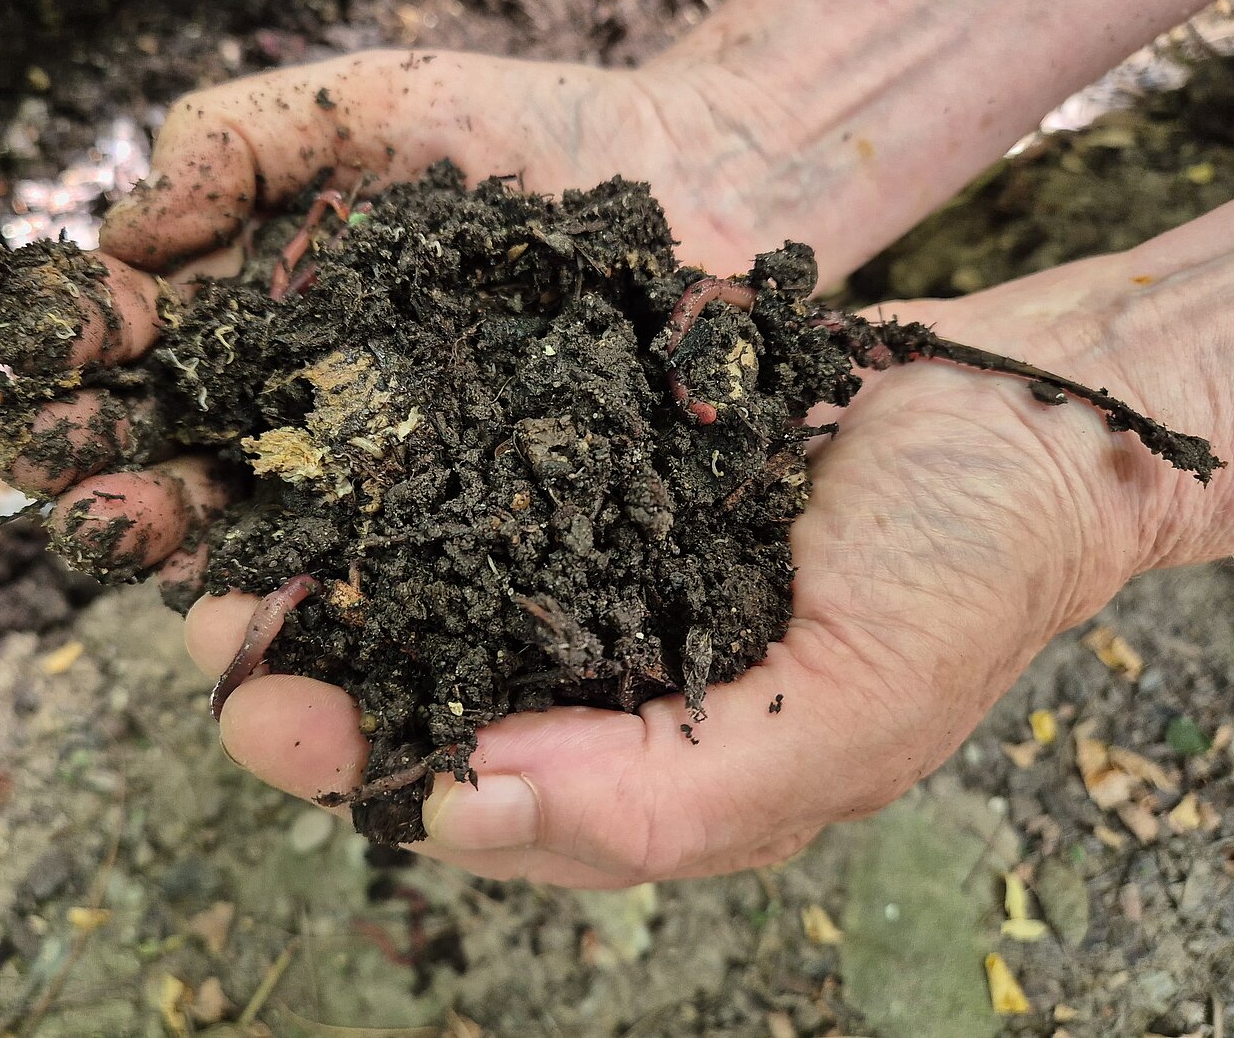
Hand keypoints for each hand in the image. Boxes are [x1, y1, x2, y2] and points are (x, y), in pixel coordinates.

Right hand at [7, 49, 800, 596]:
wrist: (706, 175)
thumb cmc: (528, 135)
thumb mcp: (365, 109)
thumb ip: (235, 139)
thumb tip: (126, 228)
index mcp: (269, 339)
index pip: (152, 378)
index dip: (91, 388)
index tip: (57, 392)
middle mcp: (322, 432)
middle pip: (201, 487)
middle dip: (131, 505)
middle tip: (93, 519)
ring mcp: (408, 495)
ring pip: (295, 561)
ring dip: (223, 590)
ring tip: (187, 599)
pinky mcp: (500, 541)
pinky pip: (424, 591)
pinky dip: (365, 617)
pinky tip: (326, 629)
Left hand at [181, 241, 1209, 886]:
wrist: (1018, 420)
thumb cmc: (958, 576)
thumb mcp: (843, 715)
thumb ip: (667, 798)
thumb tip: (464, 813)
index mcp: (652, 772)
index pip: (477, 800)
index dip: (361, 770)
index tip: (266, 719)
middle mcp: (609, 679)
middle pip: (428, 699)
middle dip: (311, 675)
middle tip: (215, 626)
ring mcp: (600, 569)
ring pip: (434, 590)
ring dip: (331, 572)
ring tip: (236, 538)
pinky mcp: (602, 473)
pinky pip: (486, 485)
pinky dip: (406, 476)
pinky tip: (336, 441)